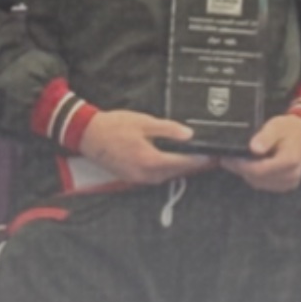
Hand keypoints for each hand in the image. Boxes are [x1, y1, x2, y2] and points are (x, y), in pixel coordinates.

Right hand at [75, 109, 211, 185]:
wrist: (88, 135)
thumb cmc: (115, 126)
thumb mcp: (144, 122)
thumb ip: (168, 130)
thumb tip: (189, 135)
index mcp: (151, 160)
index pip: (182, 163)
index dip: (199, 160)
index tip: (212, 155)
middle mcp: (146, 174)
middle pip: (176, 172)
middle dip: (192, 165)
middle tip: (207, 157)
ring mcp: (137, 179)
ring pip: (166, 177)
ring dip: (178, 169)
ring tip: (192, 159)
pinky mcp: (131, 178)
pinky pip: (154, 177)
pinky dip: (165, 171)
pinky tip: (170, 161)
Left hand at [222, 113, 300, 193]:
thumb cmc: (288, 128)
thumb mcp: (276, 126)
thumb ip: (265, 137)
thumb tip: (254, 148)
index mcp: (290, 160)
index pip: (259, 170)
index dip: (240, 166)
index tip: (226, 159)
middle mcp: (291, 175)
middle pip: (257, 178)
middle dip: (240, 169)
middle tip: (226, 159)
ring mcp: (289, 182)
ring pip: (258, 183)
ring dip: (246, 173)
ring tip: (236, 160)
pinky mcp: (286, 185)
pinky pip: (263, 184)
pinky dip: (254, 176)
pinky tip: (250, 165)